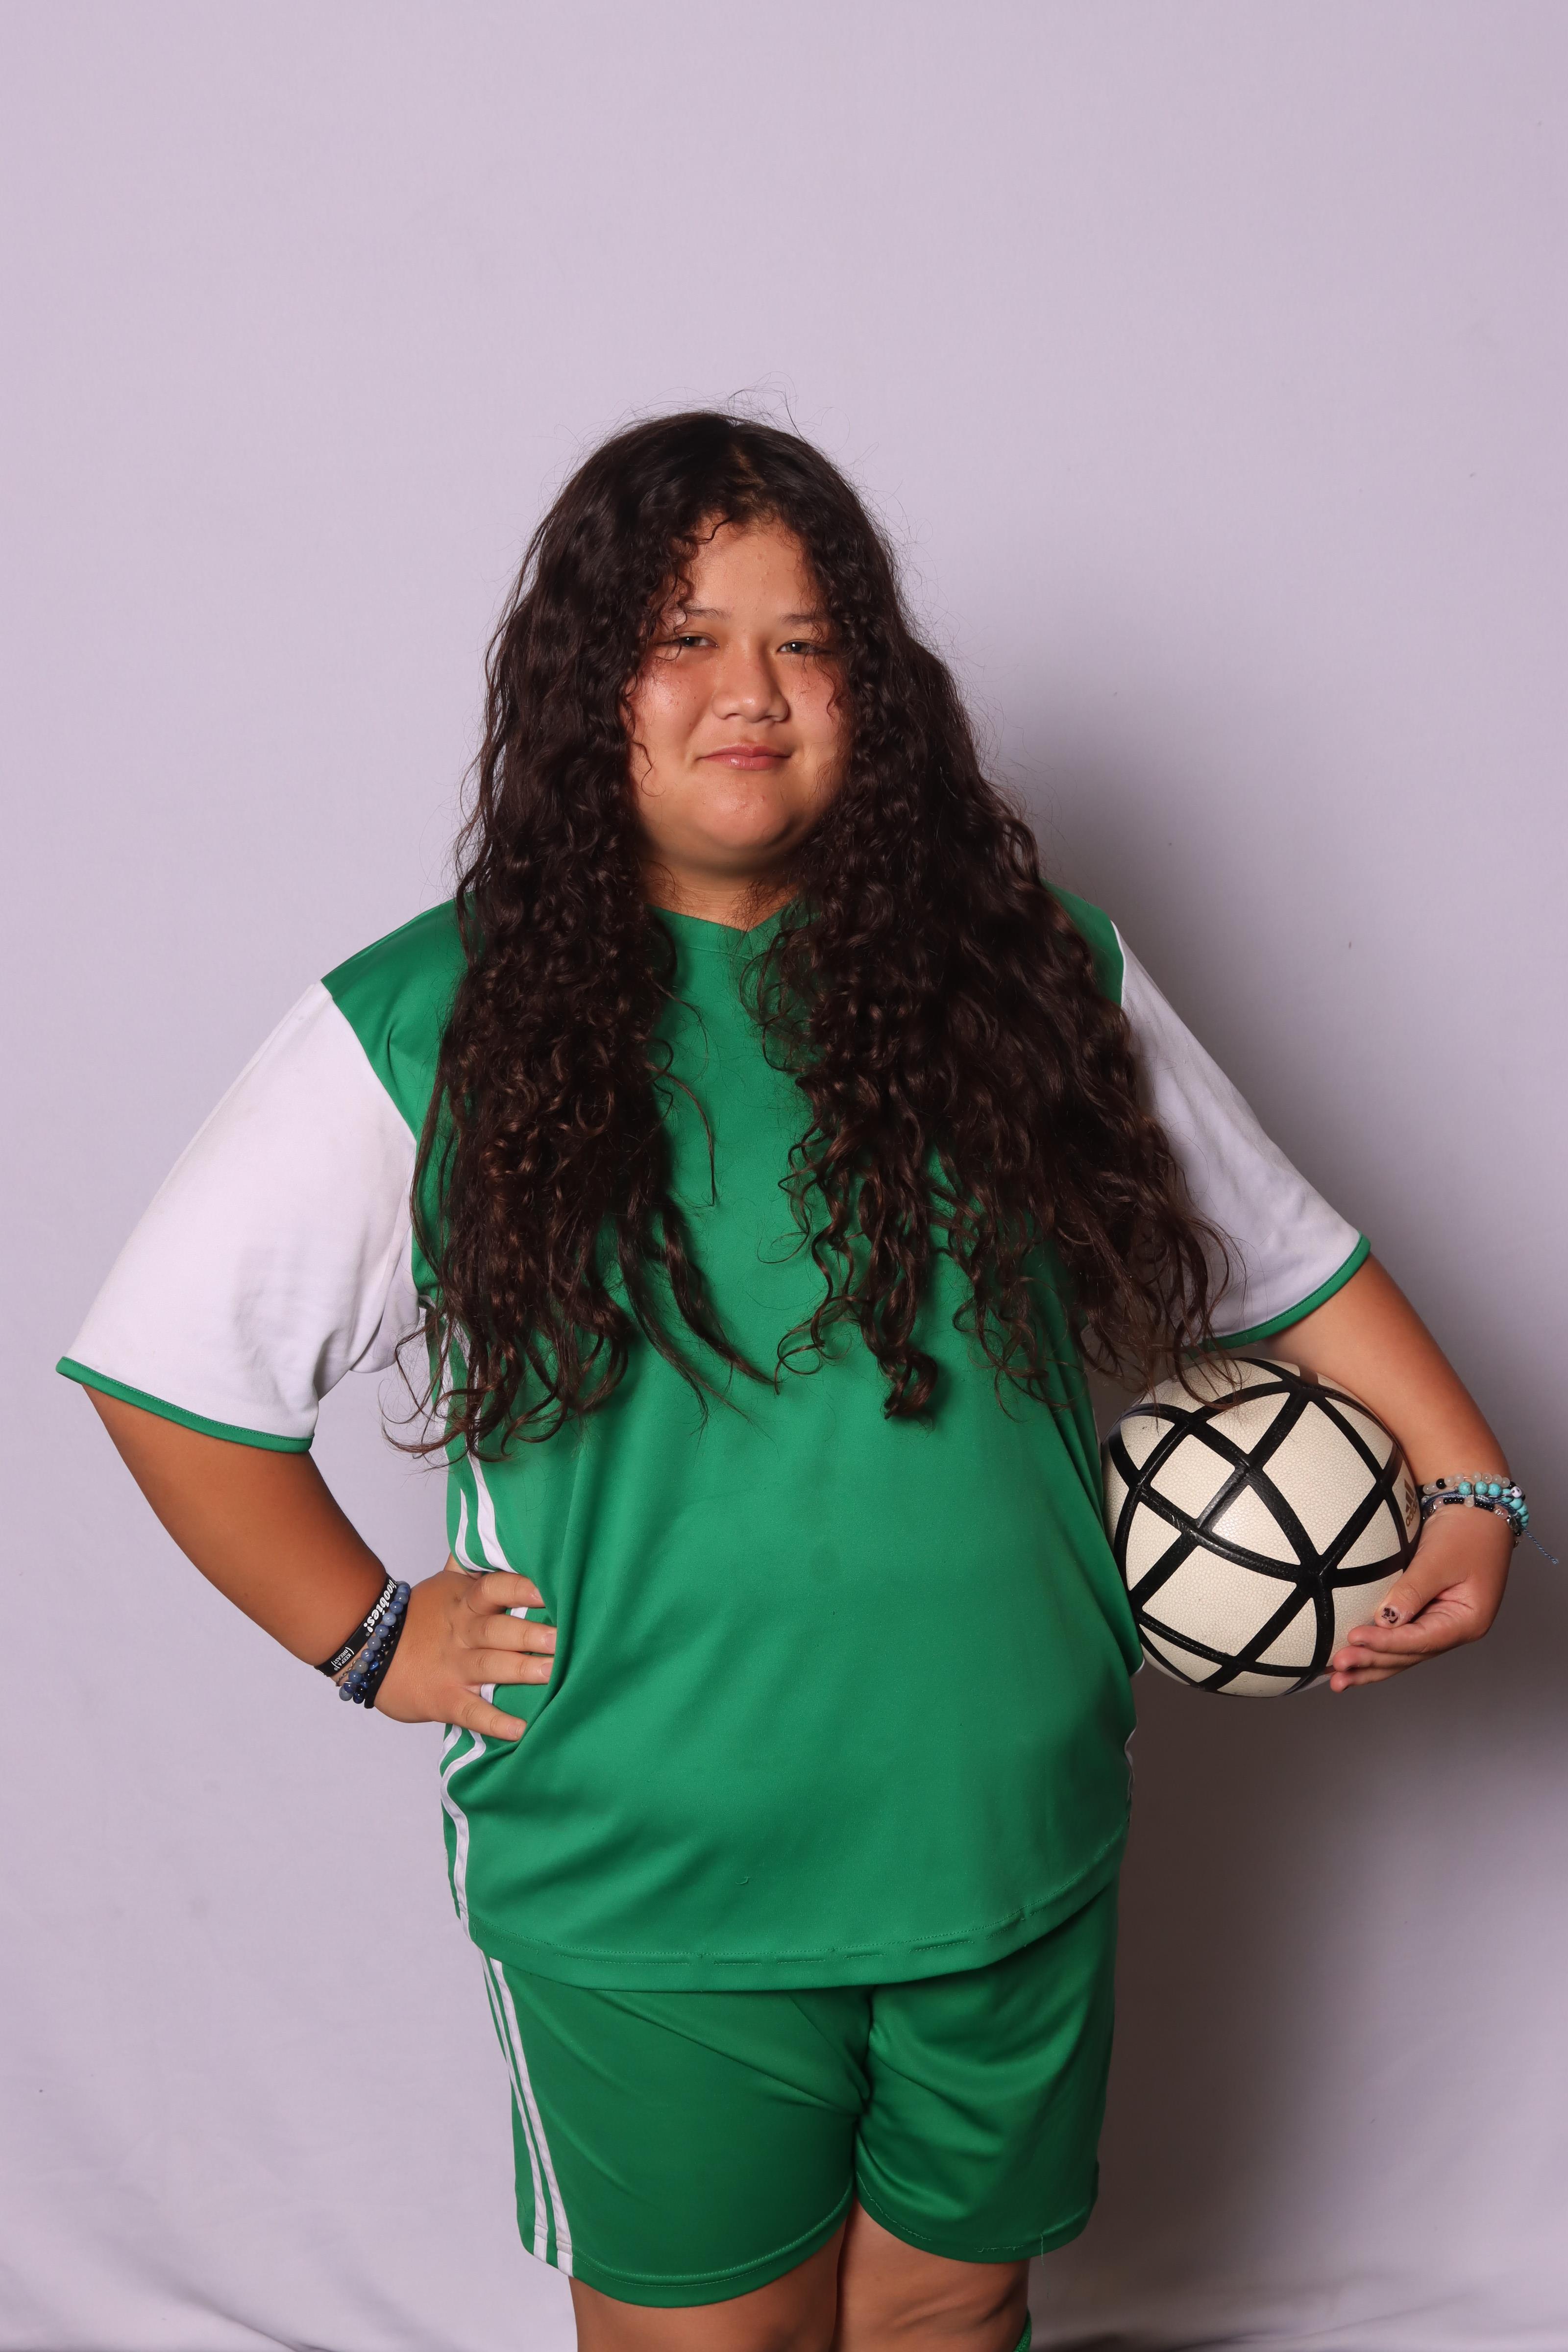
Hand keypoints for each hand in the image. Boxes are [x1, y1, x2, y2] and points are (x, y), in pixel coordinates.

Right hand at [373, 1559, 554, 1739]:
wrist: (367, 1651)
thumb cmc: (416, 1617)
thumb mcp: (443, 1585)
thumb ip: (470, 1565)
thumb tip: (489, 1534)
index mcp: (465, 1603)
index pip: (493, 1589)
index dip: (519, 1588)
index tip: (548, 1588)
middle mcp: (462, 1633)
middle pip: (498, 1630)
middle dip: (531, 1633)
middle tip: (564, 1637)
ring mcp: (453, 1668)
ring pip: (490, 1667)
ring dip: (522, 1670)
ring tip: (554, 1672)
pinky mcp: (445, 1700)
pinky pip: (472, 1712)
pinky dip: (495, 1722)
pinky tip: (521, 1729)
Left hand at [1326, 1505, 1511, 1690]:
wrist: (1475, 1512)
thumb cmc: (1465, 1532)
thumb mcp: (1438, 1559)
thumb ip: (1412, 1591)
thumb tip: (1384, 1620)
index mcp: (1467, 1621)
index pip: (1420, 1640)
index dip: (1385, 1642)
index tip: (1353, 1639)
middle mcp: (1455, 1631)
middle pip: (1409, 1656)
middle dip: (1371, 1664)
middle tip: (1336, 1670)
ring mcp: (1441, 1626)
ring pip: (1402, 1655)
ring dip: (1370, 1667)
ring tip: (1337, 1680)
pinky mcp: (1426, 1617)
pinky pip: (1399, 1640)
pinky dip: (1377, 1651)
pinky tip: (1353, 1662)